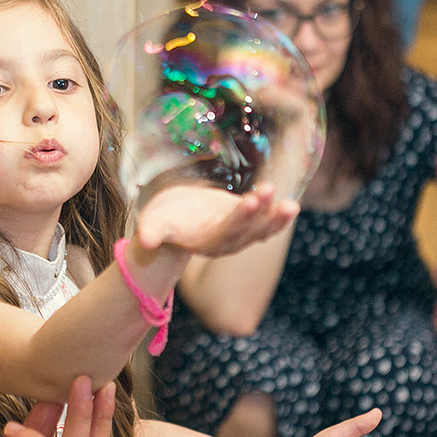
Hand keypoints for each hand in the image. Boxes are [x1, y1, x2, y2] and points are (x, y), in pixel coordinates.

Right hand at [134, 182, 297, 255]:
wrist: (173, 218)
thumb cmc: (162, 219)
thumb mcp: (154, 222)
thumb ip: (152, 231)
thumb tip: (144, 241)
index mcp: (207, 243)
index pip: (227, 231)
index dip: (240, 218)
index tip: (251, 201)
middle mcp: (228, 242)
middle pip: (249, 230)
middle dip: (261, 214)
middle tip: (270, 193)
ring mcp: (240, 232)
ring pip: (263, 228)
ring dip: (276, 218)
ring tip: (291, 206)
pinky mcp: (247, 219)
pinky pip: (266, 219)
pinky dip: (277, 213)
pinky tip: (290, 204)